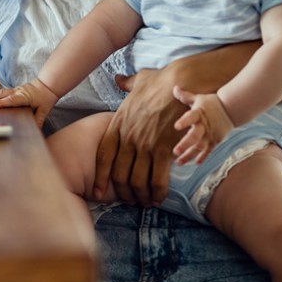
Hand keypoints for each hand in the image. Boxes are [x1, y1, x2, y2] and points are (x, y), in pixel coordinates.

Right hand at [0, 79, 58, 126]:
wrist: (48, 84)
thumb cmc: (46, 97)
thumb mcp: (44, 110)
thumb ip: (39, 120)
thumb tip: (35, 130)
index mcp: (25, 96)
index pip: (11, 100)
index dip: (1, 103)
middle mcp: (18, 92)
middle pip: (2, 94)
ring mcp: (16, 89)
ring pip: (1, 92)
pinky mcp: (15, 90)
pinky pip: (3, 92)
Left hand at [93, 69, 184, 205]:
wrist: (182, 82)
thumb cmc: (162, 81)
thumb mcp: (138, 81)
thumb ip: (126, 84)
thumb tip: (118, 79)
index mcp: (118, 124)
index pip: (103, 156)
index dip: (100, 177)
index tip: (98, 192)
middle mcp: (128, 137)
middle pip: (118, 173)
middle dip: (123, 192)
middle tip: (130, 200)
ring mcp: (145, 144)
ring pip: (137, 180)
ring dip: (140, 195)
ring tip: (145, 202)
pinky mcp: (164, 149)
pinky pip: (157, 178)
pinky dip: (157, 192)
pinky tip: (159, 197)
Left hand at [172, 86, 234, 164]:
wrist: (232, 109)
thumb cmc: (211, 103)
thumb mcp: (198, 98)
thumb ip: (185, 96)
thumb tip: (174, 87)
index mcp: (199, 113)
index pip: (190, 117)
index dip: (184, 121)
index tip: (176, 126)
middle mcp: (204, 125)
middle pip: (194, 136)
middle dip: (185, 144)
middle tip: (175, 152)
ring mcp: (210, 134)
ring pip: (200, 147)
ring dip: (189, 155)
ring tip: (179, 162)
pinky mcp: (215, 140)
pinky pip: (208, 151)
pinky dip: (203, 157)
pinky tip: (195, 163)